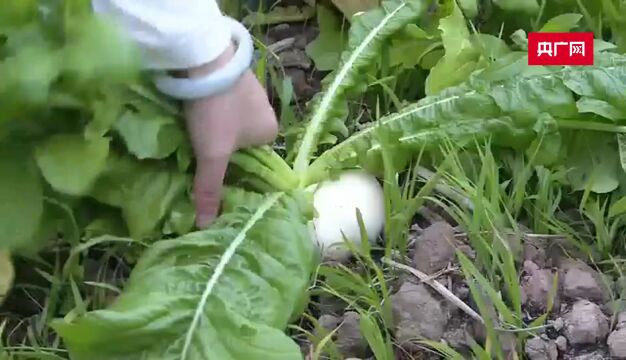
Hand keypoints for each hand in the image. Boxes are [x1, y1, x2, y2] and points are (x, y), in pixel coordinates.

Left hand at [183, 45, 277, 227]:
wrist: (205, 59)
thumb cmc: (217, 112)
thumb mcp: (211, 155)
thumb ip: (209, 189)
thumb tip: (207, 226)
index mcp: (271, 134)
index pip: (251, 161)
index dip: (230, 168)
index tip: (208, 169)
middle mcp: (268, 113)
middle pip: (240, 142)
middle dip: (221, 148)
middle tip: (196, 153)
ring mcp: (252, 92)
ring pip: (231, 121)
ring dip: (214, 128)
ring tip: (192, 132)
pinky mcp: (234, 77)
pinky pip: (224, 103)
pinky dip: (211, 109)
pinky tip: (196, 110)